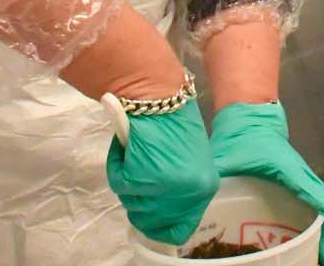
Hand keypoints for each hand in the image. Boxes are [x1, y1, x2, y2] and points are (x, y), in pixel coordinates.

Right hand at [106, 104, 219, 245]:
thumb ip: (180, 185)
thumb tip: (161, 211)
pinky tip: (128, 147)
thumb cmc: (174, 120)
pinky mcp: (142, 179)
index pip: (180, 228)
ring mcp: (166, 189)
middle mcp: (189, 193)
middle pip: (152, 219)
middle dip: (140, 200)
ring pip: (133, 203)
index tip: (150, 214)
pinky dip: (117, 166)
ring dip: (128, 182)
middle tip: (139, 173)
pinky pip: (120, 184)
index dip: (161, 223)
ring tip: (138, 153)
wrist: (160, 95)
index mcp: (205, 188)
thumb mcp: (189, 159)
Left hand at [210, 102, 323, 264]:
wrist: (249, 116)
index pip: (311, 192)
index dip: (320, 217)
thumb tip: (193, 207)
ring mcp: (301, 180)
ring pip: (323, 208)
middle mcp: (300, 176)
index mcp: (286, 169)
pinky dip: (321, 224)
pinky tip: (319, 241)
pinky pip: (313, 206)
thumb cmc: (238, 137)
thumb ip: (210, 181)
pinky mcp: (296, 184)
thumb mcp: (222, 159)